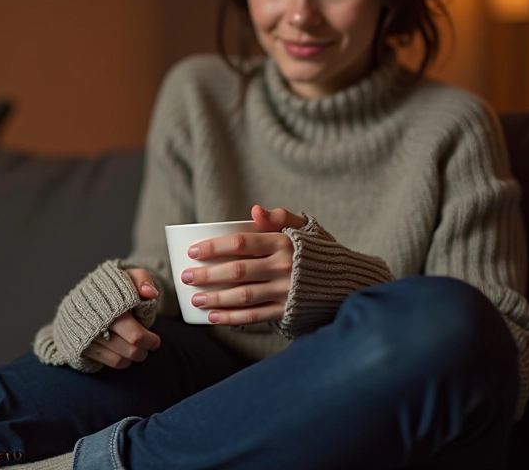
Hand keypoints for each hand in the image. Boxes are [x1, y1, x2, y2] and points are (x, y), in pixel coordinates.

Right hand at [81, 268, 161, 368]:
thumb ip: (142, 279)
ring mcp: (87, 338)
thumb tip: (150, 293)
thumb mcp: (128, 275)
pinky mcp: (81, 347)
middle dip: (143, 351)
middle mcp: (96, 325)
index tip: (155, 341)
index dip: (150, 341)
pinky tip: (123, 352)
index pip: (135, 335)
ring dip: (133, 358)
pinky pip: (107, 362)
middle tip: (148, 346)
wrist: (83, 294)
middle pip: (129, 350)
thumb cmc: (113, 286)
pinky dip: (120, 361)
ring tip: (137, 349)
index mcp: (110, 307)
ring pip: (119, 359)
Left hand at [181, 206, 306, 325]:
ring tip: (195, 298)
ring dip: (216, 298)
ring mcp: (286, 290)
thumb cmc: (313, 250)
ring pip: (244, 296)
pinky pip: (255, 316)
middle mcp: (285, 267)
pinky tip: (213, 317)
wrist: (343, 280)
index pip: (240, 243)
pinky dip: (232, 318)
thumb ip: (280, 217)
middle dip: (208, 275)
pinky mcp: (287, 310)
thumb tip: (255, 210)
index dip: (213, 247)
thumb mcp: (303, 228)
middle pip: (237, 271)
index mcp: (283, 242)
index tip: (192, 252)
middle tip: (186, 277)